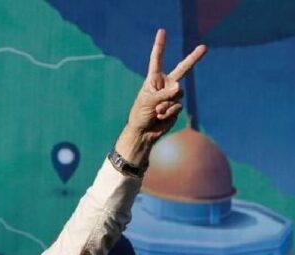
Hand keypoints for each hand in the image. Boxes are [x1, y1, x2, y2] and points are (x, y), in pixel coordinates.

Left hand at [117, 29, 205, 164]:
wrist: (143, 132)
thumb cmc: (140, 114)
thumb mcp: (148, 102)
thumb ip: (163, 94)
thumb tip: (179, 88)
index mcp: (153, 79)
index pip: (157, 59)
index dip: (160, 45)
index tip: (162, 31)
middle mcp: (165, 84)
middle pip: (183, 69)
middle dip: (194, 58)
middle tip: (205, 47)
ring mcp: (172, 95)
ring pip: (179, 94)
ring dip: (167, 105)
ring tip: (156, 112)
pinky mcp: (177, 105)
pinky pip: (178, 106)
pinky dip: (169, 112)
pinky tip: (160, 117)